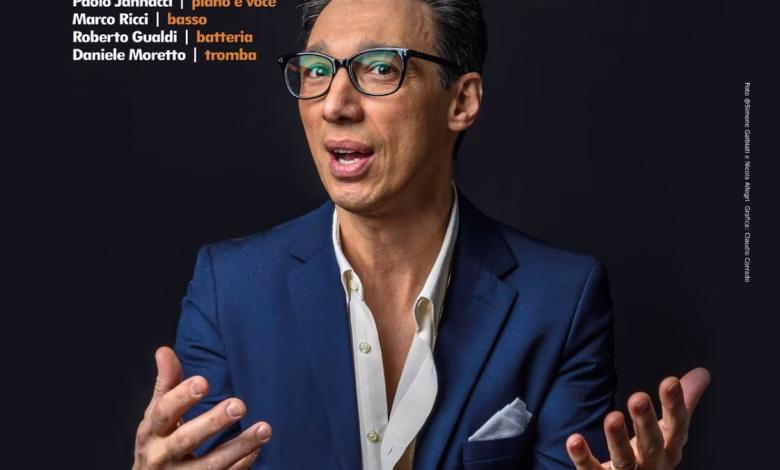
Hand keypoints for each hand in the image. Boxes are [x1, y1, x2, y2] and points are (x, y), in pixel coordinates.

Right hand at [133, 346, 271, 469]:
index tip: (202, 383)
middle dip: (213, 423)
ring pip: (210, 465)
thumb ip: (166, 385)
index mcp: (150, 433)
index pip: (162, 413)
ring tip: (264, 429)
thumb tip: (164, 351)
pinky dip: (241, 465)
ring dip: (239, 447)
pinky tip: (257, 449)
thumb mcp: (156, 417)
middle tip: (239, 405)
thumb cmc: (158, 444)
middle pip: (186, 440)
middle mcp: (161, 458)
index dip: (181, 398)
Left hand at [565, 367, 710, 469]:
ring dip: (617, 439)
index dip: (675, 405)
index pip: (676, 425)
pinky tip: (574, 440)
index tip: (670, 382)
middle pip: (651, 444)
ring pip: (624, 460)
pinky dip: (583, 457)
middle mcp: (652, 463)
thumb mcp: (669, 432)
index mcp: (669, 447)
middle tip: (638, 398)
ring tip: (611, 417)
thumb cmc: (652, 458)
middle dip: (646, 422)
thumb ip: (682, 404)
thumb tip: (701, 373)